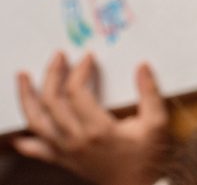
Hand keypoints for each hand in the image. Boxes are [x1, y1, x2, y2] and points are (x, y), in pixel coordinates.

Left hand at [14, 52, 169, 184]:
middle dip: (52, 74)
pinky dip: (24, 139)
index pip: (76, 92)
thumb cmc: (148, 157)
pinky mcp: (64, 160)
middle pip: (51, 102)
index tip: (88, 57)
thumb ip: (150, 93)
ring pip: (36, 122)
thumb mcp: (157, 124)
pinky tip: (20, 129)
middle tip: (59, 57)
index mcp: (97, 130)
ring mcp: (66, 151)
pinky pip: (37, 149)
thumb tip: (142, 66)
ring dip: (27, 98)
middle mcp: (76, 140)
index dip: (79, 70)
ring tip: (24, 77)